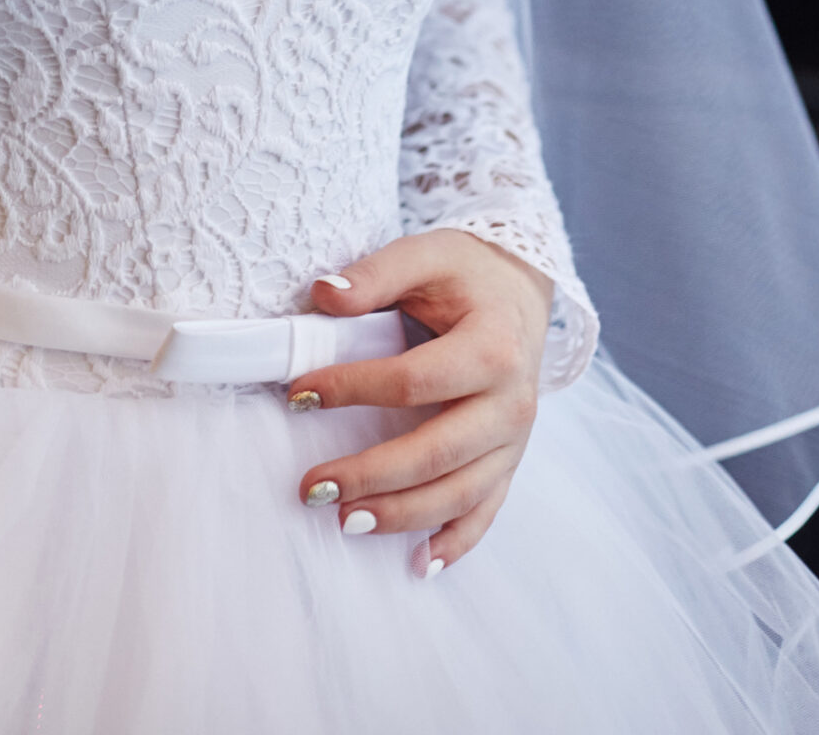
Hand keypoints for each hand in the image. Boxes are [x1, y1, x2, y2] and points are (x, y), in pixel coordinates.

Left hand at [290, 229, 551, 573]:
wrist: (521, 290)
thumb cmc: (465, 272)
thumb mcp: (423, 255)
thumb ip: (374, 274)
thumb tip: (322, 297)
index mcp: (492, 345)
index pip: (413, 380)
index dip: (352, 389)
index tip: (298, 394)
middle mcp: (512, 401)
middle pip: (437, 451)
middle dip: (372, 475)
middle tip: (312, 487)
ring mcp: (516, 438)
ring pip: (460, 492)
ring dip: (402, 515)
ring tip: (344, 522)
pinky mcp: (512, 459)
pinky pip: (487, 510)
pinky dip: (455, 541)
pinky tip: (419, 564)